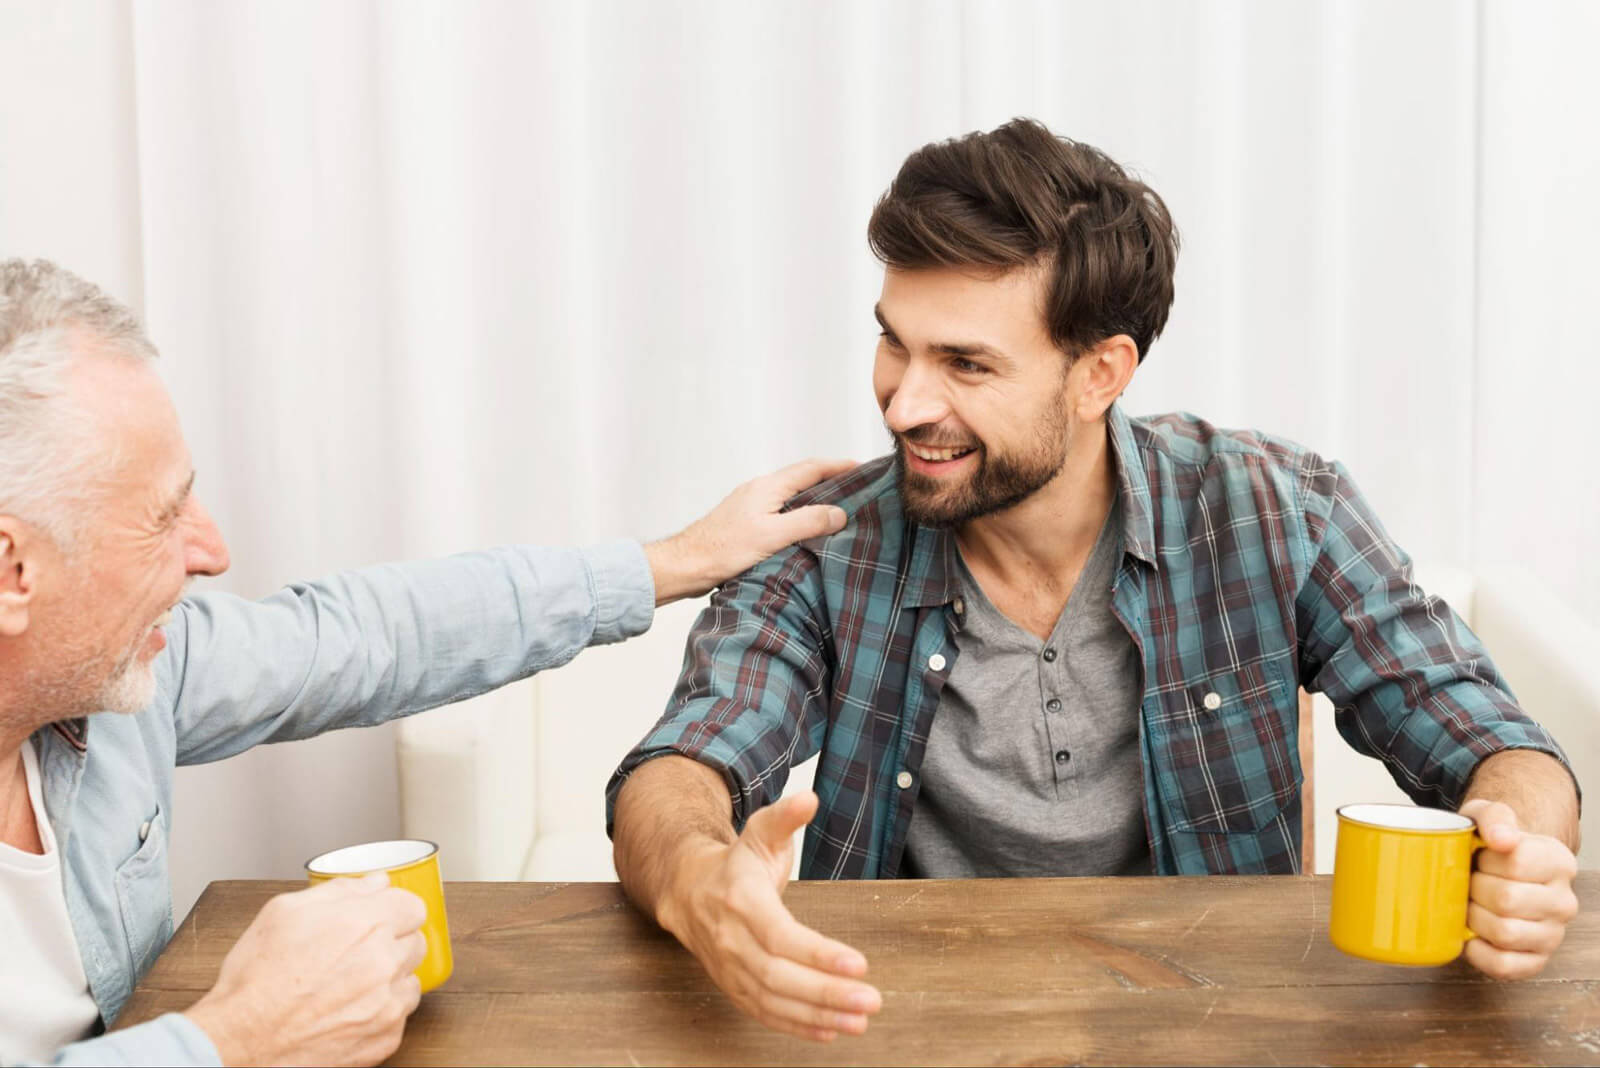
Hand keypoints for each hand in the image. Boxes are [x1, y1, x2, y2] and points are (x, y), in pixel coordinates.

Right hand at [184, 873, 428, 1066]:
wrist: (238, 1041)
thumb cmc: (254, 981)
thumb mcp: (283, 912)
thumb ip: (339, 890)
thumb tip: (375, 882)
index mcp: (364, 925)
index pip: (413, 906)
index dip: (393, 910)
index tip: (381, 918)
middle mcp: (382, 963)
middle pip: (416, 942)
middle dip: (392, 942)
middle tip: (358, 953)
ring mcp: (387, 1005)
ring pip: (411, 979)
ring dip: (390, 978)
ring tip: (351, 984)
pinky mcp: (384, 1038)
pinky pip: (399, 1016)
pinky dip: (381, 1012)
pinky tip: (349, 1010)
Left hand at [645, 458, 856, 604]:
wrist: (687, 565)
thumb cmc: (723, 550)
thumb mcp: (772, 536)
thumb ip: (807, 522)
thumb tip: (839, 513)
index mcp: (767, 487)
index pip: (811, 468)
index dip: (839, 466)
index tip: (862, 467)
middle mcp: (759, 490)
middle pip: (802, 478)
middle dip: (831, 479)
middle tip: (857, 486)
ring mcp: (751, 506)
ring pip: (791, 495)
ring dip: (816, 497)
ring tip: (839, 507)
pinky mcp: (746, 522)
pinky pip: (781, 510)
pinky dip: (800, 512)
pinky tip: (806, 529)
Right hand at [657, 791, 882, 1040]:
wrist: (688, 891)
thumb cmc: (736, 864)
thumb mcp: (758, 832)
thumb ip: (785, 817)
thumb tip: (810, 798)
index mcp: (742, 900)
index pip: (781, 935)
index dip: (818, 954)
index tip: (859, 964)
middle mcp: (732, 940)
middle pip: (780, 976)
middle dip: (827, 992)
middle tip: (871, 1000)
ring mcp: (731, 968)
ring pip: (773, 1001)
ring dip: (818, 1015)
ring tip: (860, 1021)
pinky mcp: (734, 987)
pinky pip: (765, 1014)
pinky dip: (798, 1027)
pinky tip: (831, 1030)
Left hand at [1460, 799, 1579, 979]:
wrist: (1491, 871)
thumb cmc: (1487, 845)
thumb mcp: (1487, 817)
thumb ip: (1494, 817)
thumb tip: (1501, 838)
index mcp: (1559, 862)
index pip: (1516, 862)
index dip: (1484, 859)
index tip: (1479, 856)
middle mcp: (1564, 901)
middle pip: (1508, 899)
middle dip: (1474, 889)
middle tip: (1468, 882)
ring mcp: (1553, 935)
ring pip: (1504, 933)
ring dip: (1473, 918)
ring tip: (1470, 904)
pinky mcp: (1536, 961)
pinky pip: (1503, 965)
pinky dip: (1478, 952)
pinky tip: (1471, 934)